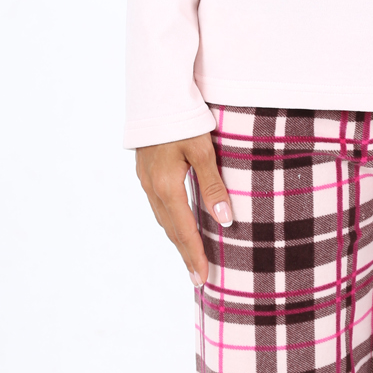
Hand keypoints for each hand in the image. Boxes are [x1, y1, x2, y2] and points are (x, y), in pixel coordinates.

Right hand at [135, 132, 233, 285]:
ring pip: (163, 219)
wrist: (155, 95)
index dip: (194, 255)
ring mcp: (146, 181)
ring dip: (177, 239)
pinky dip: (171, 221)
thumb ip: (213, 187)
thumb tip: (226, 221)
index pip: (183, 230)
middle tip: (198, 278)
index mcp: (167, 186)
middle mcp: (153, 188)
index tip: (202, 278)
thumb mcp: (202, 151)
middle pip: (171, 230)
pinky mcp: (146, 173)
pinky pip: (159, 206)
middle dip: (185, 253)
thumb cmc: (183, 119)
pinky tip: (179, 225)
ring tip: (191, 257)